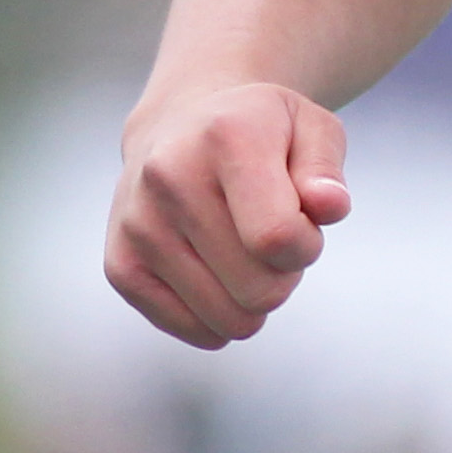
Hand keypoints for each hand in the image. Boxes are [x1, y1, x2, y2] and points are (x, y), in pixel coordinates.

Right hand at [106, 84, 352, 348]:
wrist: (180, 124)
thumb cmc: (259, 134)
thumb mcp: (311, 129)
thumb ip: (326, 170)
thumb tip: (330, 206)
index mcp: (225, 138)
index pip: (277, 238)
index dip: (306, 246)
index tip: (303, 222)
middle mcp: (169, 179)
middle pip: (258, 289)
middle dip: (285, 274)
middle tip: (273, 236)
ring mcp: (139, 226)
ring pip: (228, 318)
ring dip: (254, 296)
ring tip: (244, 250)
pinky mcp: (121, 265)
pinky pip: (191, 328)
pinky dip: (220, 317)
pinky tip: (219, 275)